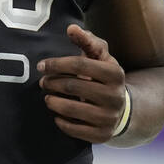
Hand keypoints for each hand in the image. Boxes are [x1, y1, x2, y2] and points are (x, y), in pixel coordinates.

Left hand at [38, 25, 126, 143]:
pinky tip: (57, 114)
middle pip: (72, 86)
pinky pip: (74, 129)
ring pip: (71, 109)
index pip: (80, 65)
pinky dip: (61, 121)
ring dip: (52, 102)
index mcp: (115, 73)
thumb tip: (71, 28)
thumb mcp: (100, 57)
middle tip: (43, 82)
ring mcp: (109, 117)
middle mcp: (115, 96)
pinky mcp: (102, 135)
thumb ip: (87, 40)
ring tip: (47, 97)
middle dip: (52, 83)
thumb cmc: (103, 77)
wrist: (122, 108)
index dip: (57, 64)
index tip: (41, 65)